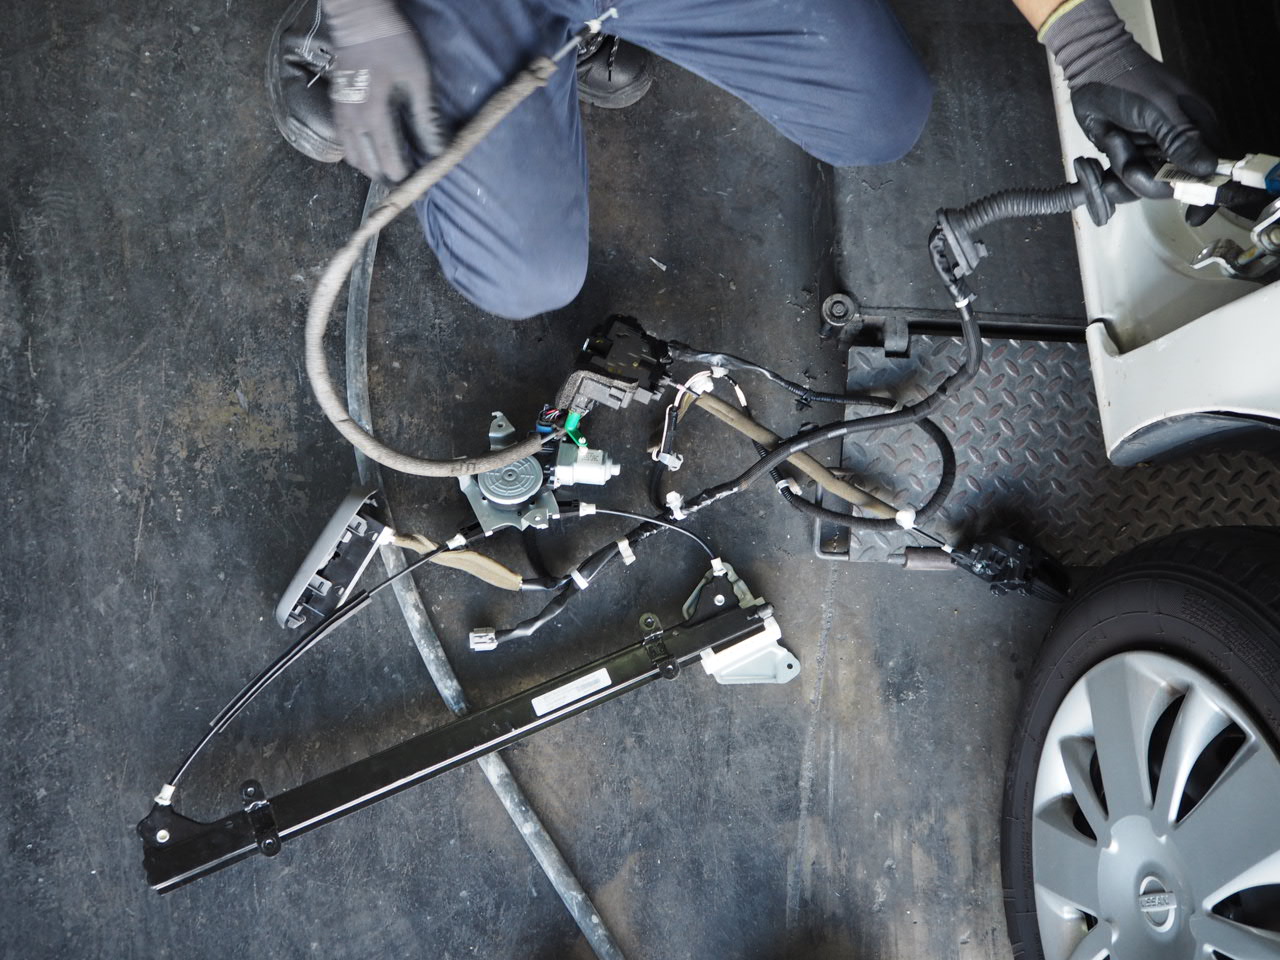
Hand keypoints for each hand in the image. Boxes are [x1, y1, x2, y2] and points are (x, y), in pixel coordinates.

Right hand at [323, 0, 443, 183]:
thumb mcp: (417, 79)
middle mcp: (353, 121)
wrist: (360, 20)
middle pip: (367, 165)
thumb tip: (437, 150)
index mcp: (374, 116)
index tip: (417, 182)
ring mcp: (341, 114)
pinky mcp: (336, 106)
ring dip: (369, 167)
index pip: (389, 160)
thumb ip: (426, 117)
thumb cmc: (393, 45)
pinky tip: (371, 151)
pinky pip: (343, 141)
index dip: (404, 175)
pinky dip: (356, 152)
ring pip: (352, 156)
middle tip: (405, 182)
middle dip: (386, 177)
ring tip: (388, 169)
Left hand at [1041, 0, 1217, 198]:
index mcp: (1198, 133)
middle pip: (1170, 188)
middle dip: (1144, 180)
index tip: (1193, 215)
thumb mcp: (1159, 110)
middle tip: (1128, 159)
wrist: (1092, 73)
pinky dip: (1105, 178)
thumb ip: (1182, 140)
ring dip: (1120, 172)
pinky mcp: (1124, 161)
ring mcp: (1149, 157)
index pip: (1214, 172)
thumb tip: (1209, 169)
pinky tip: (1097, 162)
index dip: (1207, 196)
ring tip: (1114, 142)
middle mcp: (1177, 149)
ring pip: (1140, 189)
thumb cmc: (1133, 84)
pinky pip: (1118, 186)